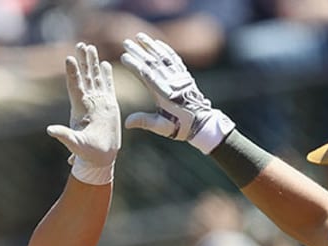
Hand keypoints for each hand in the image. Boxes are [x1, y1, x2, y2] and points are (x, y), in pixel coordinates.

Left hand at [47, 42, 120, 184]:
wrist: (100, 158)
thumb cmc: (87, 154)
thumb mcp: (74, 145)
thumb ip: (63, 136)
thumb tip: (49, 130)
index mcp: (79, 109)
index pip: (75, 87)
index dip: (72, 73)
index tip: (68, 58)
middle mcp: (87, 103)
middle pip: (84, 78)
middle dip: (83, 61)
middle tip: (80, 44)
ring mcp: (98, 103)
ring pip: (95, 79)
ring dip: (93, 64)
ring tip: (90, 47)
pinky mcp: (108, 106)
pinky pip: (107, 87)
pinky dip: (106, 76)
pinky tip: (105, 65)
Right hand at [119, 33, 233, 153]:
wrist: (203, 123)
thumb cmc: (180, 127)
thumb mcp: (161, 127)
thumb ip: (144, 122)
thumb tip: (126, 123)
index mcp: (164, 95)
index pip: (147, 76)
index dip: (135, 65)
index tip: (124, 57)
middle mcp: (172, 83)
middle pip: (153, 63)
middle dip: (138, 52)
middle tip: (126, 42)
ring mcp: (179, 78)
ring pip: (164, 57)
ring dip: (151, 46)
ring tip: (140, 36)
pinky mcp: (185, 76)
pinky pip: (175, 59)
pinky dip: (166, 50)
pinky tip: (158, 43)